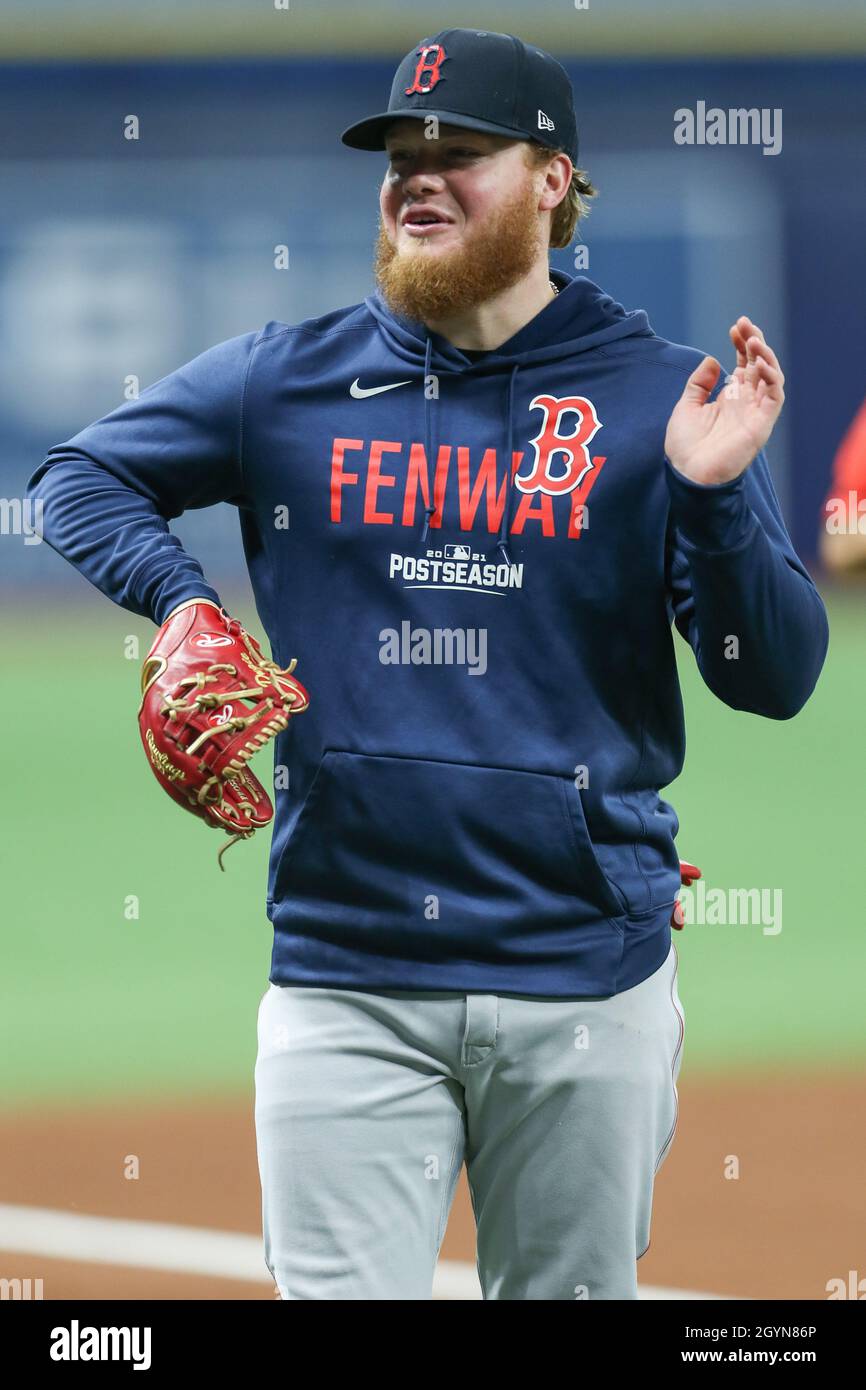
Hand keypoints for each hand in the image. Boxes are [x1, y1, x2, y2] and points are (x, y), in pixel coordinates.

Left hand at [664, 316, 784, 485]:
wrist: (689, 476)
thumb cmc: (686, 448)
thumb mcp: (686, 407)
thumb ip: (698, 384)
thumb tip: (711, 359)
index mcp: (729, 398)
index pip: (743, 364)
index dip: (741, 344)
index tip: (734, 327)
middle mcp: (745, 402)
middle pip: (758, 365)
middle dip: (754, 342)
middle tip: (745, 324)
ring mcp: (755, 412)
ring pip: (771, 376)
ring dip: (766, 355)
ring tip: (754, 339)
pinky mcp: (762, 424)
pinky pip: (775, 396)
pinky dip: (772, 376)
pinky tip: (760, 362)